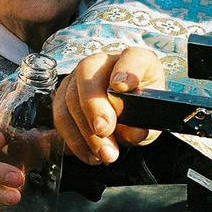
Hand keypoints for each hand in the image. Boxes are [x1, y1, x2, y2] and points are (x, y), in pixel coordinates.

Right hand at [53, 48, 164, 163]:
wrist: (128, 111)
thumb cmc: (141, 109)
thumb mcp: (150, 119)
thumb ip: (143, 125)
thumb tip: (132, 133)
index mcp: (135, 60)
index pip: (132, 57)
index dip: (127, 70)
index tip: (122, 86)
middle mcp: (104, 62)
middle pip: (88, 74)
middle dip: (94, 106)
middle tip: (104, 131)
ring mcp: (80, 77)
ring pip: (70, 98)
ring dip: (84, 131)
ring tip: (104, 154)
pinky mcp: (64, 95)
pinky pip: (61, 117)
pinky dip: (74, 140)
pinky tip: (90, 154)